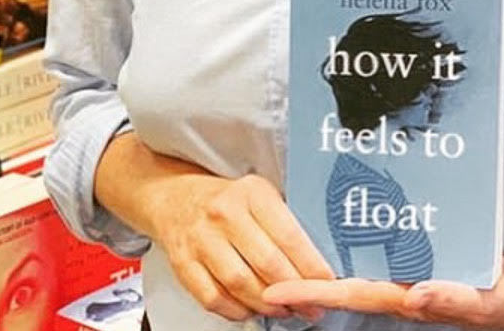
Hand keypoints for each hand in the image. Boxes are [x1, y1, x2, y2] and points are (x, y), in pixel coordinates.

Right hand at [154, 172, 334, 323]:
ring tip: (284, 310)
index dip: (311, 265)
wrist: (175, 197)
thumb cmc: (227, 200)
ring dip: (268, 304)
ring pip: (241, 284)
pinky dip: (235, 310)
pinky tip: (250, 309)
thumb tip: (317, 260)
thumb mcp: (259, 194)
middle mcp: (225, 214)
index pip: (289, 235)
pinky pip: (213, 298)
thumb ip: (284, 221)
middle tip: (311, 306)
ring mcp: (201, 239)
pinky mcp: (183, 263)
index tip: (327, 282)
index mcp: (251, 193)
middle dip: (294, 291)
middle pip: (267, 263)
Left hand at [262, 249, 503, 327]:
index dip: (316, 292)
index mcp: (411, 297)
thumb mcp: (488, 301)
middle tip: (264, 276)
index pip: (355, 294)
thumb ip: (454, 299)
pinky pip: (380, 253)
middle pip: (345, 283)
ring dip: (325, 262)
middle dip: (306, 281)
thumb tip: (415, 296)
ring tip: (289, 244)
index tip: (278, 293)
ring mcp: (408, 275)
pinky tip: (342, 224)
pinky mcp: (419, 259)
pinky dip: (357, 242)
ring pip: (358, 268)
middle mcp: (402, 287)